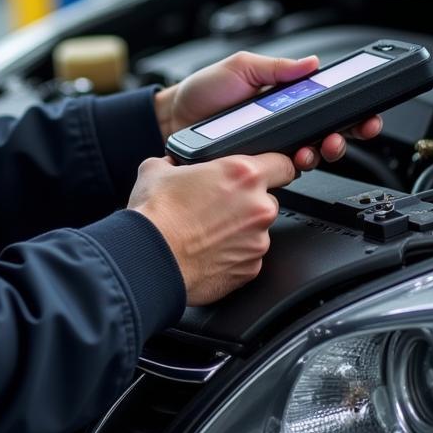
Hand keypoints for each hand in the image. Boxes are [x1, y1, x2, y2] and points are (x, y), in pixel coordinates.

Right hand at [128, 152, 294, 304]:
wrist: (149, 259)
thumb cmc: (155, 216)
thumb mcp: (156, 169)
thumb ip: (176, 163)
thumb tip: (173, 165)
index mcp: (242, 174)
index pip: (283, 163)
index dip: (275, 166)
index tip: (269, 171)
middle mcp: (258, 207)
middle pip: (268, 199)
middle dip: (247, 201)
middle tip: (218, 205)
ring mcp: (258, 241)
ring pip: (257, 230)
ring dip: (238, 229)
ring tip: (205, 231)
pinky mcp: (251, 270)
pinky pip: (248, 256)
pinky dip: (232, 253)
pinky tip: (207, 250)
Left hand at [153, 51, 382, 170]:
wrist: (173, 119)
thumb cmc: (204, 91)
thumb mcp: (241, 67)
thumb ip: (277, 67)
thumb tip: (311, 63)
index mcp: (284, 98)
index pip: (326, 104)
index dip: (351, 109)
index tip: (368, 110)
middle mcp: (284, 124)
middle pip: (329, 132)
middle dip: (349, 133)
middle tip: (356, 130)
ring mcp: (273, 146)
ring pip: (313, 155)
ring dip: (326, 150)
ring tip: (323, 144)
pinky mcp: (259, 165)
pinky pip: (287, 170)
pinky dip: (298, 166)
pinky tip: (299, 158)